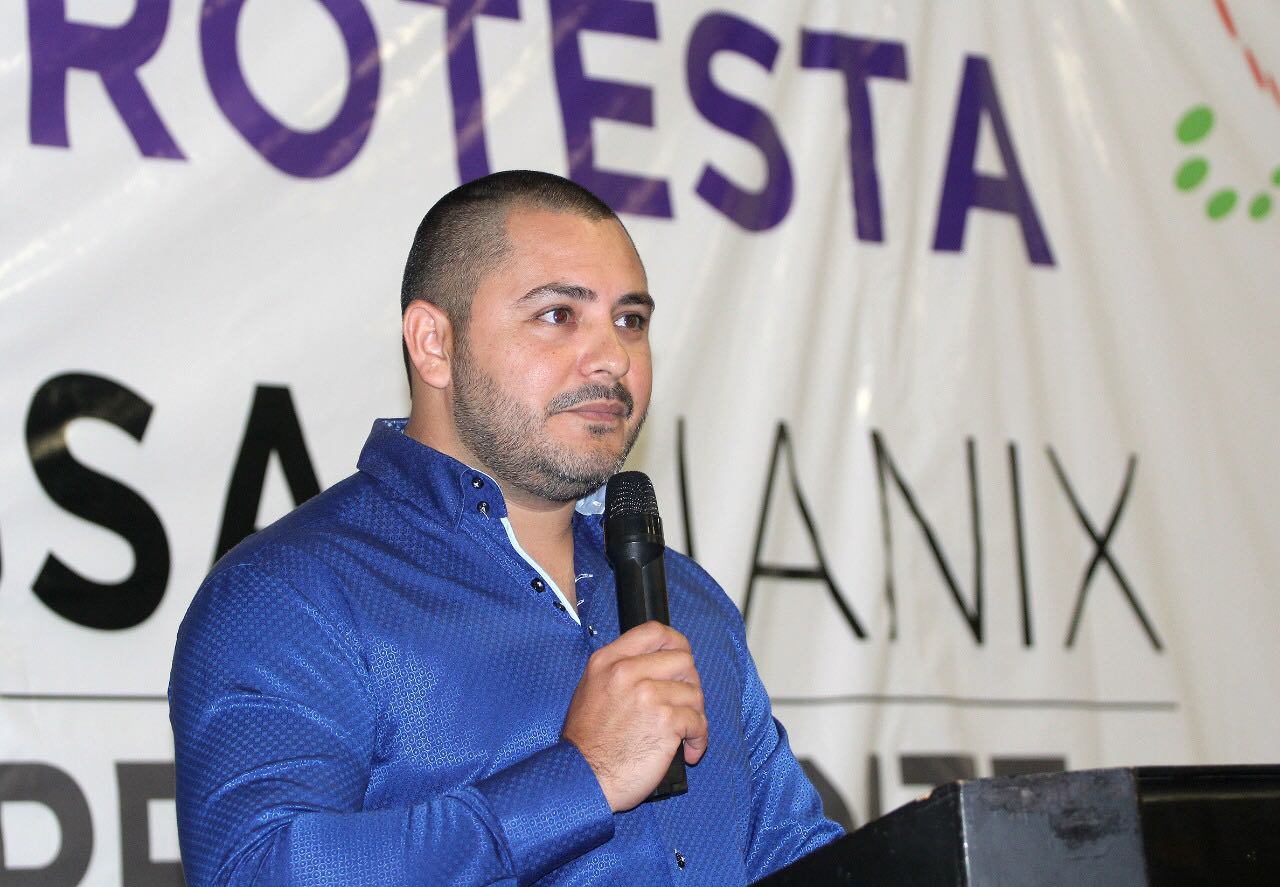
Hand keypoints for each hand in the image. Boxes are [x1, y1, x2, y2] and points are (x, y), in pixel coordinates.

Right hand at [562, 621, 707, 811]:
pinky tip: (688, 751)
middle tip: (683, 704)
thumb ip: (619, 671)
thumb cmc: (587, 742)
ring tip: (684, 733)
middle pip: (683, 660)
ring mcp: (648, 695)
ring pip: (694, 692)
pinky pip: (698, 722)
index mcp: (609, 661)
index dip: (676, 643)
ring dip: (694, 715)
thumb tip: (655, 665)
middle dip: (690, 683)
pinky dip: (698, 739)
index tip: (682, 657)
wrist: (582, 778)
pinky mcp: (665, 721)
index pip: (654, 632)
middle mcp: (627, 672)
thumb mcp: (591, 690)